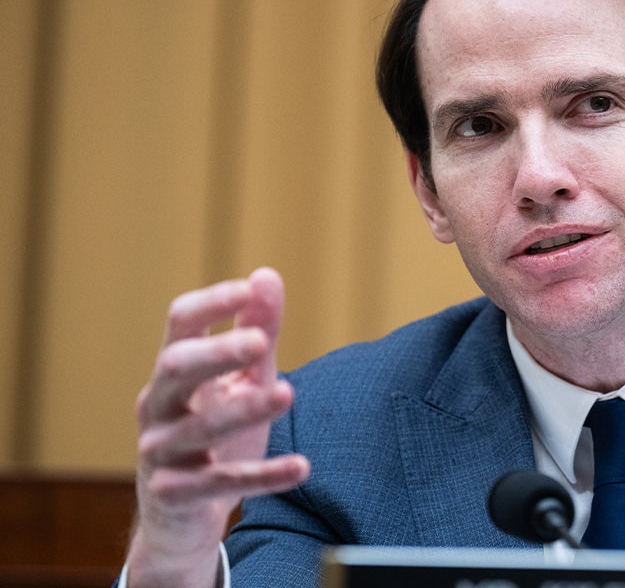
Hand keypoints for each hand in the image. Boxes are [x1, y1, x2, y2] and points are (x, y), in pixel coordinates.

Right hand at [125, 268, 309, 586]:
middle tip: (260, 343)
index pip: (179, 324)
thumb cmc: (215, 430)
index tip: (248, 288)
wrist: (181, 514)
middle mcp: (156, 405)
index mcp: (172, 371)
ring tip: (289, 393)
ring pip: (200, 427)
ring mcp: (160, 452)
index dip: (211, 304)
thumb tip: (267, 275)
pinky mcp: (174, 495)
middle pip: (175, 368)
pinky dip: (263, 475)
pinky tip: (302, 467)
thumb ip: (256, 330)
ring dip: (245, 410)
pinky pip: (221, 483)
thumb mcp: (242, 379)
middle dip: (216, 354)